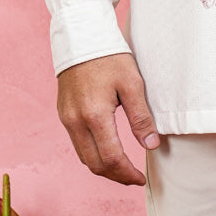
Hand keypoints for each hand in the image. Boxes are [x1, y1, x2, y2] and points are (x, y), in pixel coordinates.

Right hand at [56, 52, 160, 185]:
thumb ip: (141, 117)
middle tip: (133, 178)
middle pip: (94, 164)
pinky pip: (77, 143)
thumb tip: (151, 145)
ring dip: (103, 167)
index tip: (141, 178)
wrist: (82, 36)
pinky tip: (106, 151)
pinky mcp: (63, 113)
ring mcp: (66, 118)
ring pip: (83, 157)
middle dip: (115, 176)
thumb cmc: (109, 56)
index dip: (127, 173)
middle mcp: (75, 121)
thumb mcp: (131, 83)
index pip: (111, 158)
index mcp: (94, 115)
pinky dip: (92, 154)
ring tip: (123, 168)